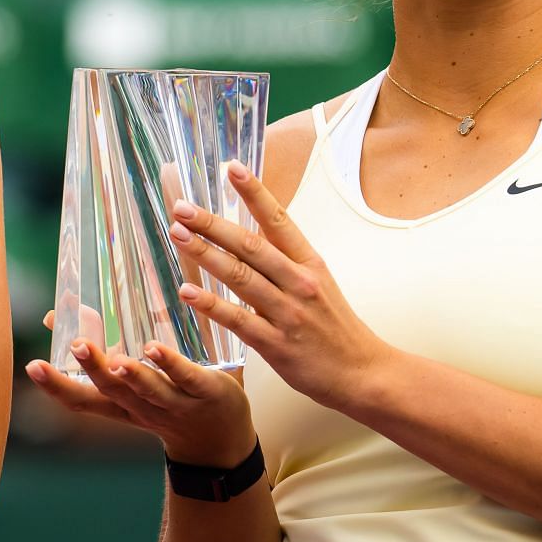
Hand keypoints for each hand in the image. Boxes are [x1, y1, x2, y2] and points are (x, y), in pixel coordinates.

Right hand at [25, 307, 255, 467]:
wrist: (221, 442)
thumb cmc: (168, 400)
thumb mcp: (129, 380)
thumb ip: (100, 346)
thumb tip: (57, 314)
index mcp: (122, 407)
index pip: (84, 401)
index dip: (58, 385)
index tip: (33, 367)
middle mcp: (144, 408)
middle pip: (114, 393)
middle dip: (93, 370)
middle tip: (76, 346)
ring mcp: (176, 402)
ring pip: (150, 390)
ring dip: (132, 375)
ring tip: (115, 360)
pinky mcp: (207, 391)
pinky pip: (187, 378)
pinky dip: (170, 364)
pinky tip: (155, 349)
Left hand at [167, 160, 390, 409]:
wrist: (364, 373)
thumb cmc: (335, 328)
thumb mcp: (318, 283)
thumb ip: (286, 261)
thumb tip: (252, 234)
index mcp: (310, 263)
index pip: (279, 220)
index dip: (255, 193)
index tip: (232, 168)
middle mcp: (300, 282)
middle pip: (251, 246)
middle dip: (213, 224)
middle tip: (182, 207)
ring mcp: (288, 313)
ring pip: (241, 278)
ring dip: (205, 255)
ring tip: (177, 236)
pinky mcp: (278, 344)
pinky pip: (239, 321)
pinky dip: (211, 305)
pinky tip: (187, 293)